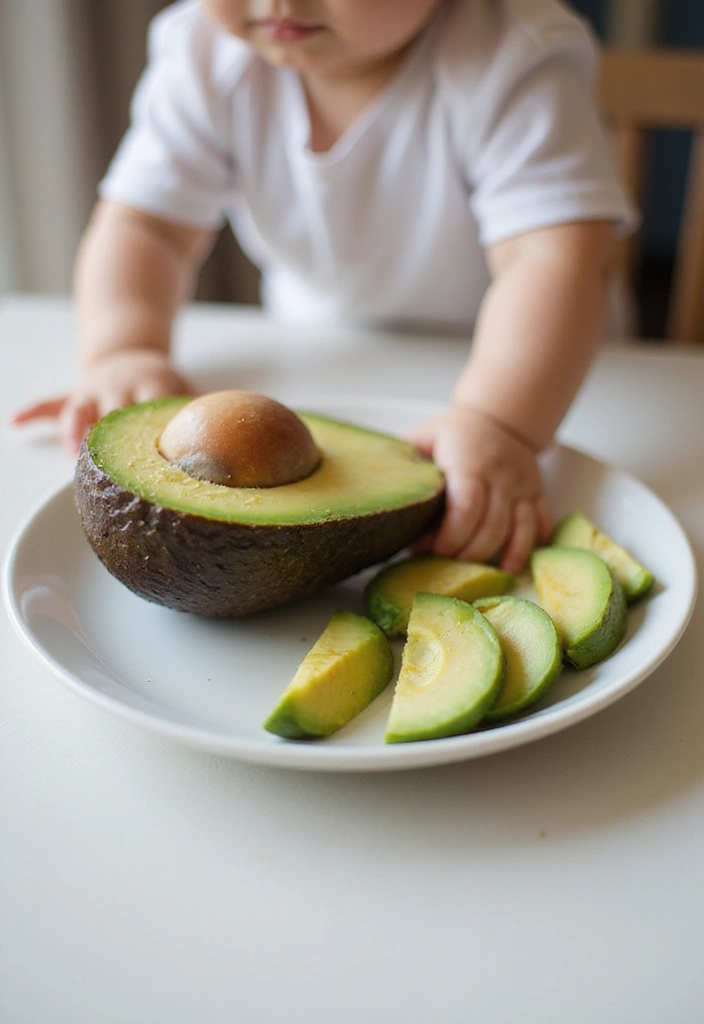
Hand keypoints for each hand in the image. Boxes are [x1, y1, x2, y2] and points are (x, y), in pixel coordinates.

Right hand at [11, 348, 195, 453]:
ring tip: (74, 456)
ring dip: (75, 431)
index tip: (162, 453)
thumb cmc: (160, 386)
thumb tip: (245, 420)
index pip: (154, 405)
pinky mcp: (73, 395)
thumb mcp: (182, 388)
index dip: (155, 426)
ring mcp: (93, 391)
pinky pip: (49, 403)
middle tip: (116, 467)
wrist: (129, 356)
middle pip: (115, 412)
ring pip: (80, 409)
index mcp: (151, 385)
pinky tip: (14, 422)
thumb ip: (203, 408)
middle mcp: (120, 387)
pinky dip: (31, 412)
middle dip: (113, 435)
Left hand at [407, 404, 552, 572]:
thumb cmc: (454, 434)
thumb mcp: (424, 438)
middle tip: (443, 567)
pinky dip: (529, 547)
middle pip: (490, 528)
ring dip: (498, 559)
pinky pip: (540, 524)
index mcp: (470, 464)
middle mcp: (500, 477)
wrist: (500, 417)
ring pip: (518, 531)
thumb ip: (403, 462)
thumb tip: (372, 490)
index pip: (465, 508)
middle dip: (466, 555)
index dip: (447, 536)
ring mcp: (522, 487)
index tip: (426, 552)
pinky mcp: (537, 494)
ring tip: (476, 576)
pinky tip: (514, 567)